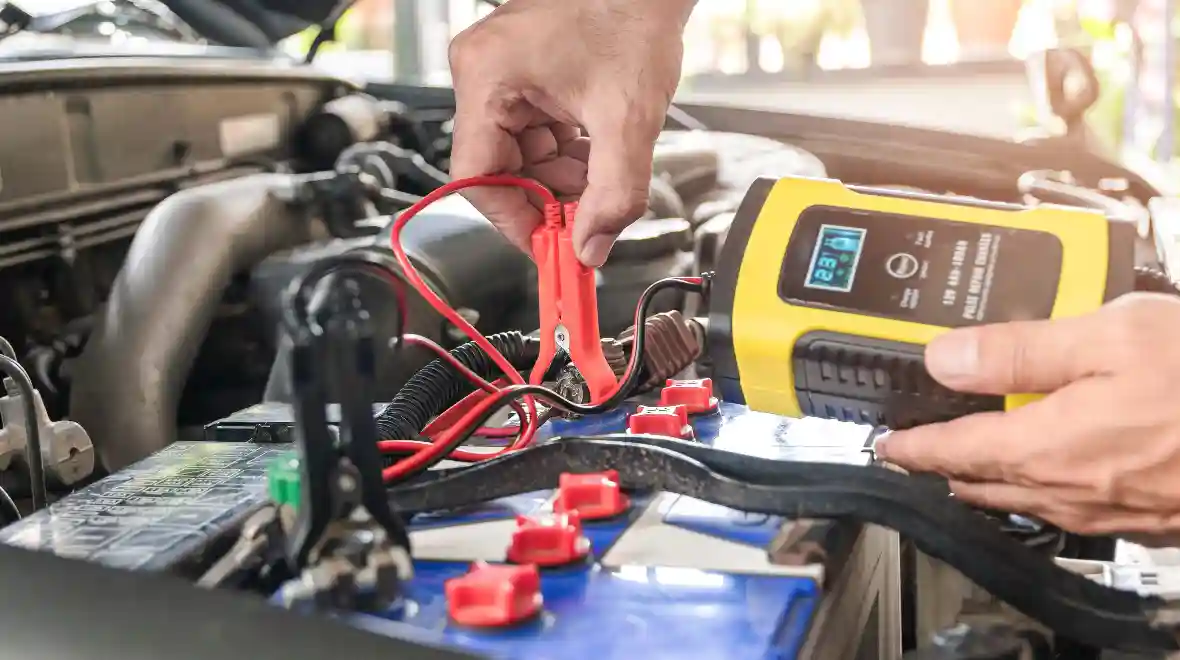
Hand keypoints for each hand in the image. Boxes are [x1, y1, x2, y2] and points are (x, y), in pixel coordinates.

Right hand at [448, 0, 694, 265]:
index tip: (547, 249)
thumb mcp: (628, 118)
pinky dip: (567, 155)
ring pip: (522, 155)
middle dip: (547, 200)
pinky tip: (597, 155)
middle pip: (500, 169)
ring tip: (602, 182)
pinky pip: (536, 134)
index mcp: (486, 78)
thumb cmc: (633, 14)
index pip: (476, 177)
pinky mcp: (526, 75)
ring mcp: (503, 73)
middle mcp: (483, 74)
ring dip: (561, 179)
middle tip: (586, 224)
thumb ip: (615, 193)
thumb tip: (592, 246)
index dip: (513, 221)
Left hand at [876, 293, 1179, 542]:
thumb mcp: (1111, 337)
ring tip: (973, 465)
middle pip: (985, 483)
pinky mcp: (1152, 521)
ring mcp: (1114, 514)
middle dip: (946, 467)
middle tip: (921, 453)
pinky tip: (1056, 474)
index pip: (954, 451)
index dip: (913, 448)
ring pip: (1030, 502)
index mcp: (1048, 448)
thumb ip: (1021, 350)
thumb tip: (945, 358)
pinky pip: (1076, 512)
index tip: (887, 447)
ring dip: (993, 482)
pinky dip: (1048, 492)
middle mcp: (1073, 492)